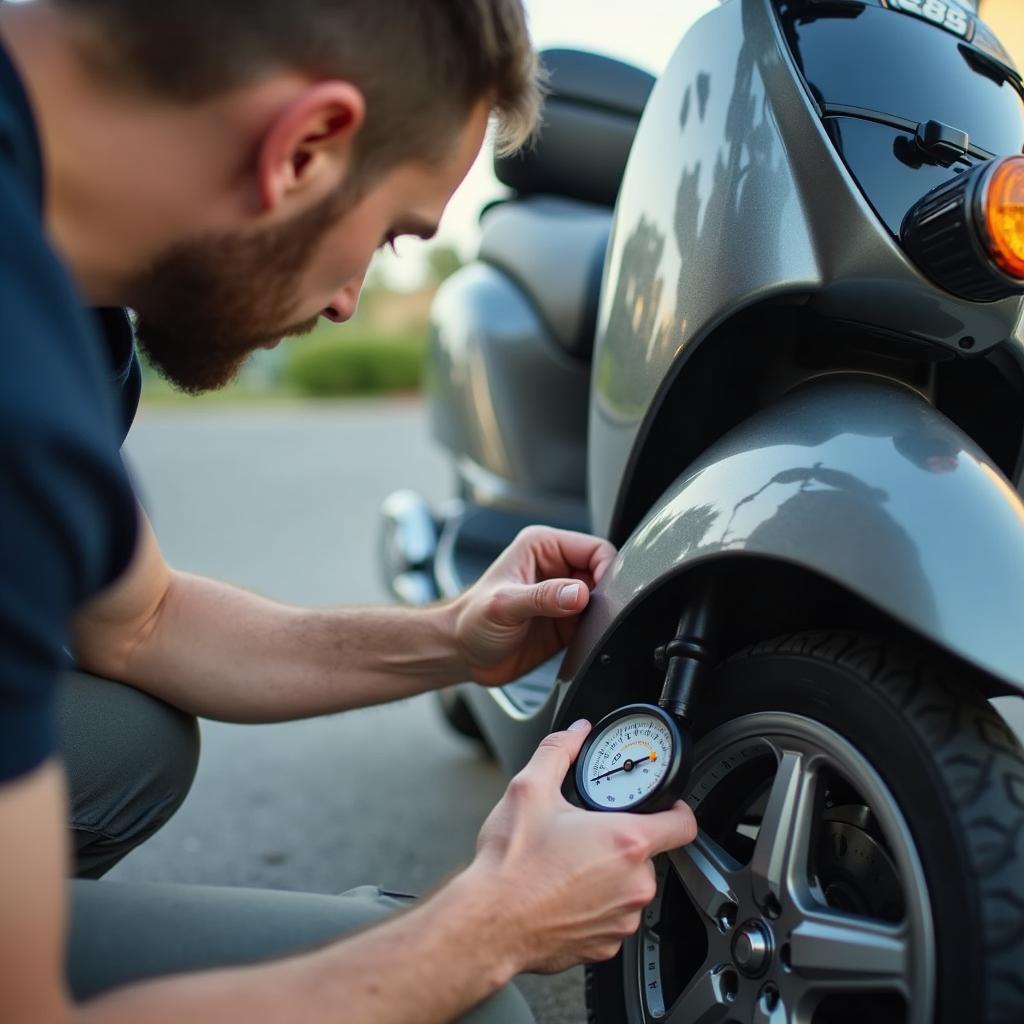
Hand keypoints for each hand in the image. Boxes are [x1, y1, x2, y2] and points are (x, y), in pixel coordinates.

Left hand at [452, 527, 616, 685]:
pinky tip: (583, 641)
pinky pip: (596, 624)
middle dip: (607, 594)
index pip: (593, 548)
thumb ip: (542, 597)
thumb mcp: (504, 605)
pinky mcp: (567, 623)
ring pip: (603, 599)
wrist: (461, 655)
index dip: (607, 569)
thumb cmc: (470, 621)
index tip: (604, 594)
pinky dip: (597, 632)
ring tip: (585, 629)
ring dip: (602, 614)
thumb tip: (579, 593)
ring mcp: (563, 596)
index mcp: (542, 547)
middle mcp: (556, 568)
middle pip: (604, 573)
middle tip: (596, 615)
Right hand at [467, 721, 696, 973]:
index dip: (675, 808)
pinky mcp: (605, 946)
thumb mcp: (530, 789)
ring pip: (629, 886)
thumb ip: (559, 751)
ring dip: (609, 874)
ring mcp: (621, 919)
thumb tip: (574, 734)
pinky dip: (595, 904)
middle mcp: (633, 885)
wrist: (488, 924)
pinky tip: (563, 892)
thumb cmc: (511, 866)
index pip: (683, 824)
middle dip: (622, 841)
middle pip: (648, 853)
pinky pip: (612, 916)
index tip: (662, 804)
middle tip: (586, 833)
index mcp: (626, 842)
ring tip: (569, 864)